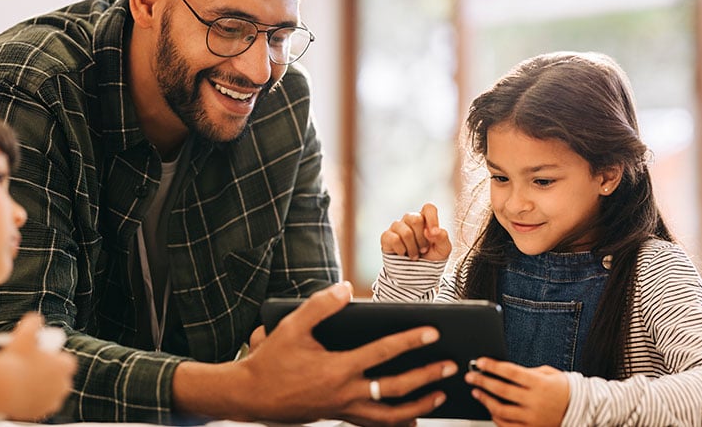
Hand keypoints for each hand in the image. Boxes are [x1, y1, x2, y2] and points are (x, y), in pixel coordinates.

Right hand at [0, 313, 76, 420]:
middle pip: (62, 381)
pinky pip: (40, 409)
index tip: (47, 360)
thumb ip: (33, 323)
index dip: (57, 361)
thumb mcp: (24, 334)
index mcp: (63, 367)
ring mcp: (51, 401)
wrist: (0, 386)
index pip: (68, 363)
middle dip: (52, 378)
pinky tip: (24, 398)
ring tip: (29, 387)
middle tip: (36, 374)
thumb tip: (35, 318)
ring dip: (44, 392)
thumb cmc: (13, 360)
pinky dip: (34, 404)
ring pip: (52, 396)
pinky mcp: (39, 413)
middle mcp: (62, 385)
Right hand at [230, 283, 456, 423]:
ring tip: (440, 394)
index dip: (410, 341)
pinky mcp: (340, 417)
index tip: (434, 332)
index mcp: (337, 369)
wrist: (250, 396)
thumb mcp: (292, 327)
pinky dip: (397, 423)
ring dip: (419, 407)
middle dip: (427, 377)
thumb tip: (347, 288)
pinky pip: (375, 424)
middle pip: (396, 389)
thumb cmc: (272, 359)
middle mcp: (345, 394)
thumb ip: (320, 305)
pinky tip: (414, 418)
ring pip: (390, 417)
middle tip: (451, 366)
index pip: (382, 353)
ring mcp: (344, 410)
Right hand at [380, 203, 451, 260]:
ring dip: (413, 248)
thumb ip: (442, 237)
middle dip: (422, 239)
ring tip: (415, 255)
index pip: (429, 208)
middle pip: (416, 219)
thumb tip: (430, 231)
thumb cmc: (432, 256)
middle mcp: (410, 219)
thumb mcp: (443, 249)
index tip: (434, 233)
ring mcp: (397, 227)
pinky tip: (403, 254)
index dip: (432, 218)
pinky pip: (394, 239)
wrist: (417, 273)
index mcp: (426, 219)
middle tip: (424, 250)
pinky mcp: (387, 236)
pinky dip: (401, 250)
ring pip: (405, 232)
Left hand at [465, 357, 568, 426]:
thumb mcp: (548, 373)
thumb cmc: (564, 389)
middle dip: (482, 382)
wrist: (580, 409)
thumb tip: (504, 370)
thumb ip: (527, 372)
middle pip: (501, 390)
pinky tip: (490, 410)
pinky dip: (496, 418)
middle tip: (471, 377)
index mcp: (539, 383)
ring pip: (500, 410)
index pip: (510, 371)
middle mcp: (534, 401)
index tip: (480, 362)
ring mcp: (532, 417)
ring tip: (477, 393)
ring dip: (485, 400)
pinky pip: (507, 426)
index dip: (492, 366)